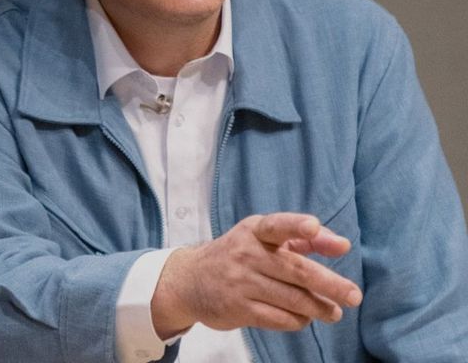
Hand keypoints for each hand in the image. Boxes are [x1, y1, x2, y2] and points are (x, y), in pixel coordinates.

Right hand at [151, 213, 361, 337]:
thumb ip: (303, 239)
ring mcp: (241, 282)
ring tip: (334, 312)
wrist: (191, 280)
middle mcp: (247, 253)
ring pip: (291, 298)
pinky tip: (305, 317)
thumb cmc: (238, 254)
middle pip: (294, 269)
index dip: (296, 226)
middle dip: (328, 283)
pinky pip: (278, 318)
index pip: (277, 225)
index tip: (314, 227)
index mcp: (255, 230)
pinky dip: (297, 320)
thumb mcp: (263, 238)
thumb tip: (342, 244)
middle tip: (353, 295)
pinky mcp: (238, 309)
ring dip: (318, 308)